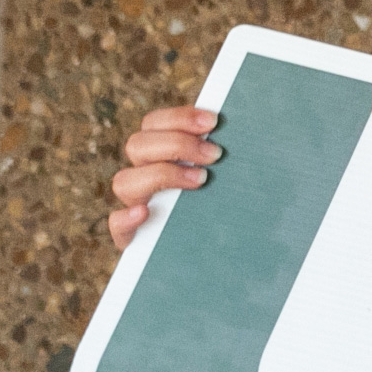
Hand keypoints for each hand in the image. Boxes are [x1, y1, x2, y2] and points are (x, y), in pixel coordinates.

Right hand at [109, 104, 219, 249]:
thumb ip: (227, 156)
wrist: (211, 253)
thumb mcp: (227, 177)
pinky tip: (145, 213)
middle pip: (137, 145)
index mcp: (160, 154)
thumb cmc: (225, 205)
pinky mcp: (132, 236)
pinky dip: (126, 217)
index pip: (154, 124)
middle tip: (215, 154)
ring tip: (201, 181)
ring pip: (124, 181)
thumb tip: (255, 131)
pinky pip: (116, 224)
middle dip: (177, 144)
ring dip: (161, 175)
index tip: (213, 121)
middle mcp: (144, 176)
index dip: (180, 117)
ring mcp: (135, 205)